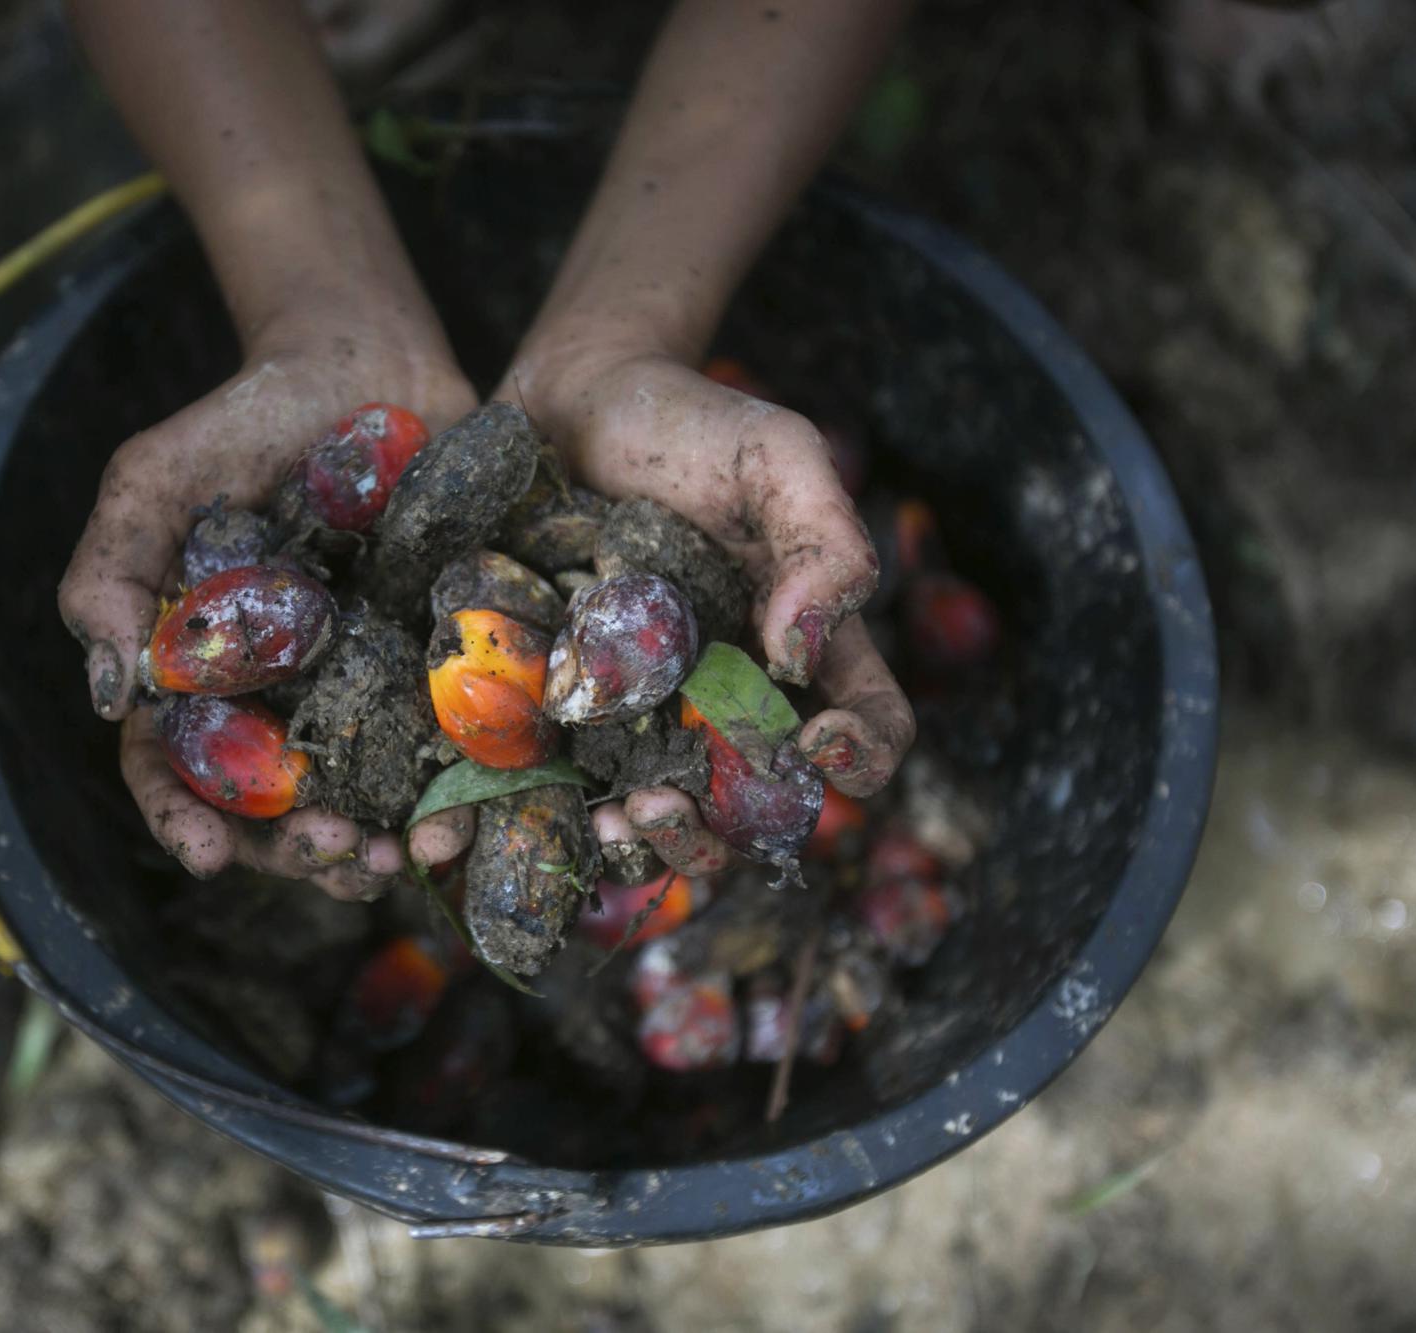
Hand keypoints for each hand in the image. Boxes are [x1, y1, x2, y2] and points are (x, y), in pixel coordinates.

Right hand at [61, 316, 475, 899]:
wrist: (367, 362)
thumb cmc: (243, 418)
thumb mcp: (153, 480)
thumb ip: (111, 575)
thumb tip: (108, 695)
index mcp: (201, 675)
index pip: (175, 770)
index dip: (185, 822)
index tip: (208, 857)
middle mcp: (281, 698)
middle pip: (275, 809)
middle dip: (298, 851)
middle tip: (334, 856)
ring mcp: (364, 689)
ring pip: (364, 799)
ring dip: (378, 844)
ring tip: (401, 858)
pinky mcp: (442, 668)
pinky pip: (450, 746)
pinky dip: (457, 790)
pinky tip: (467, 810)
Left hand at [409, 336, 913, 876]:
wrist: (561, 405)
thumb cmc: (685, 424)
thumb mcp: (774, 456)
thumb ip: (822, 542)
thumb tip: (804, 652)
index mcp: (803, 650)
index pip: (871, 729)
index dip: (862, 758)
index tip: (818, 744)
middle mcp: (731, 702)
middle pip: (763, 810)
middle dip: (729, 829)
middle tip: (678, 801)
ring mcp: (648, 720)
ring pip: (674, 825)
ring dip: (657, 846)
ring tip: (622, 817)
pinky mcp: (567, 721)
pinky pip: (573, 794)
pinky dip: (561, 822)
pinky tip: (544, 809)